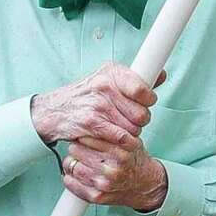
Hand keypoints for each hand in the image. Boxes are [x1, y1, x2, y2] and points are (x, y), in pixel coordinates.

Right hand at [31, 62, 163, 150]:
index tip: (147, 102)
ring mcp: (99, 106)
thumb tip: (160, 74)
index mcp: (111, 73)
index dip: (149, 99)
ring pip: (134, 128)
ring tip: (122, 128)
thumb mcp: (107, 78)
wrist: (54, 110)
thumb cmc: (85, 95)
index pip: (143, 88)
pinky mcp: (93, 124)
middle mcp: (105, 86)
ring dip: (132, 133)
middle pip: (142, 113)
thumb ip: (135, 79)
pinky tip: (119, 140)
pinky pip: (122, 138)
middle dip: (141, 120)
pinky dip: (125, 143)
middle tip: (132, 119)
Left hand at [62, 136, 167, 210]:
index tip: (82, 133)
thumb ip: (113, 131)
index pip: (89, 136)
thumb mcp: (130, 141)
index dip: (83, 133)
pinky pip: (71, 183)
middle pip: (77, 149)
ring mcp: (103, 184)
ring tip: (79, 159)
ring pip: (72, 166)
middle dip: (76, 146)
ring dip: (72, 161)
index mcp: (120, 151)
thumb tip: (89, 120)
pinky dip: (70, 177)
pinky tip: (76, 173)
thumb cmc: (134, 160)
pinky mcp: (96, 197)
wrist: (145, 186)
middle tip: (78, 146)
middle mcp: (112, 168)